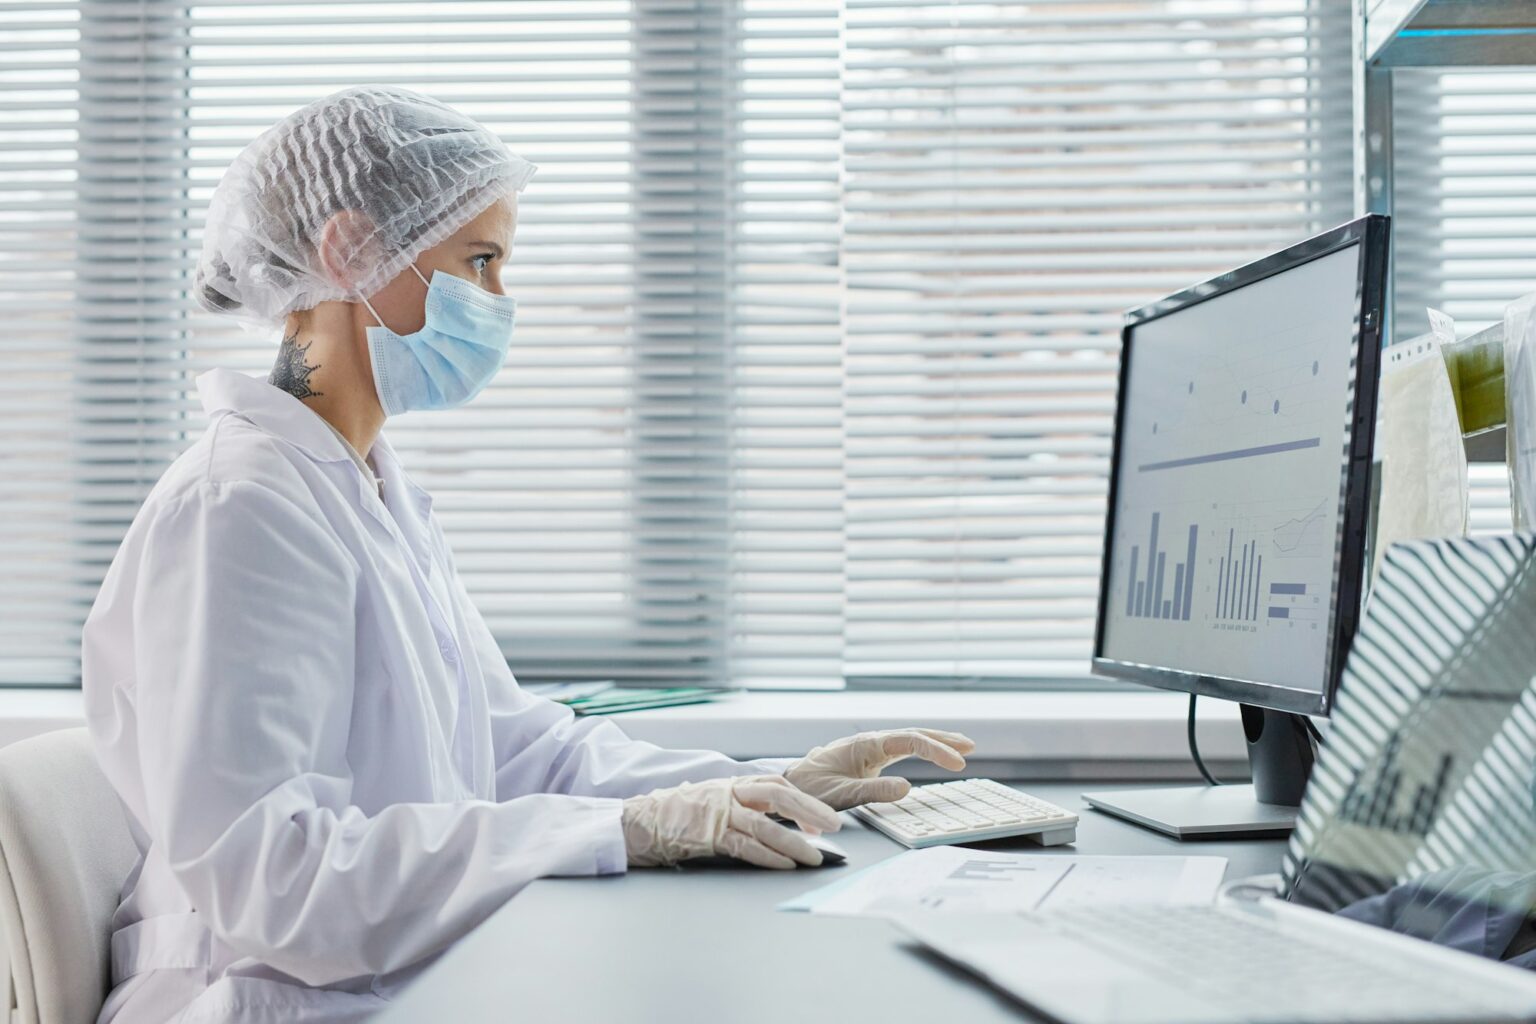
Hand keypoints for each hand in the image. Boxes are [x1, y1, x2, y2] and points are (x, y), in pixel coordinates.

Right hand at [621, 775, 840, 869]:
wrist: (631, 823)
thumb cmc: (667, 817)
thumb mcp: (705, 802)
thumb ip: (734, 808)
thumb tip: (766, 824)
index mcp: (728, 784)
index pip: (773, 784)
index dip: (801, 798)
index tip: (820, 817)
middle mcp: (726, 793)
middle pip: (778, 795)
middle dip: (810, 810)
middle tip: (834, 827)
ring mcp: (716, 813)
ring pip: (765, 824)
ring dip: (795, 842)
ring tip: (816, 857)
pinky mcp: (706, 835)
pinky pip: (744, 846)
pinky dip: (768, 856)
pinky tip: (785, 865)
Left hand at [784, 728, 975, 809]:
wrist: (788, 784)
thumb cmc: (809, 789)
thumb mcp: (841, 794)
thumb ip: (874, 790)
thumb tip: (908, 787)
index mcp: (865, 744)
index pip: (909, 741)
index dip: (936, 750)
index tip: (958, 763)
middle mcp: (870, 742)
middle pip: (914, 734)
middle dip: (942, 739)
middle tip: (971, 746)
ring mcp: (870, 748)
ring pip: (909, 739)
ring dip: (935, 741)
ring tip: (962, 747)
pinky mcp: (869, 758)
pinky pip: (901, 749)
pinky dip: (921, 749)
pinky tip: (932, 753)